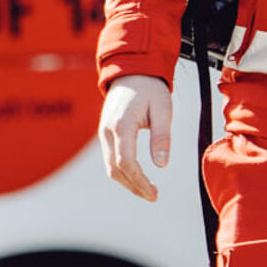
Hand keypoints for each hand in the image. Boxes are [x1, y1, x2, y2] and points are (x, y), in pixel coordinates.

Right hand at [98, 74, 171, 200]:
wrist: (131, 70)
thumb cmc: (150, 88)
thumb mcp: (163, 109)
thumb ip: (162, 137)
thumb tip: (161, 165)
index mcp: (122, 124)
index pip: (126, 162)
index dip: (139, 181)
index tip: (155, 193)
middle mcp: (108, 130)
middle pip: (115, 169)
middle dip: (134, 186)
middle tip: (153, 196)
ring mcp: (103, 132)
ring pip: (110, 167)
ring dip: (127, 182)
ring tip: (147, 191)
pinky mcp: (105, 133)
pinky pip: (109, 158)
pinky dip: (121, 172)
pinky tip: (137, 177)